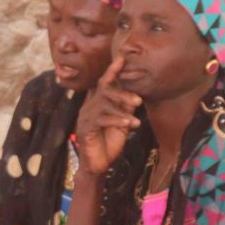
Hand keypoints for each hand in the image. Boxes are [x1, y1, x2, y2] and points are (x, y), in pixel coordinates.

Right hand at [75, 56, 141, 175]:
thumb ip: (125, 109)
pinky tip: (129, 125)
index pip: (104, 83)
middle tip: (139, 101)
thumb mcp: (122, 123)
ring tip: (136, 119)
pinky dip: (117, 121)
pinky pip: (102, 120)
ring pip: (104, 105)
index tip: (122, 59)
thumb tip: (135, 95)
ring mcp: (86, 118)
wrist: (97, 165)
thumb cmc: (109, 143)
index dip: (112, 71)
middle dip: (122, 93)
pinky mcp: (86, 130)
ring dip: (122, 111)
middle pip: (104, 91)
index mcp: (97, 104)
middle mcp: (89, 108)